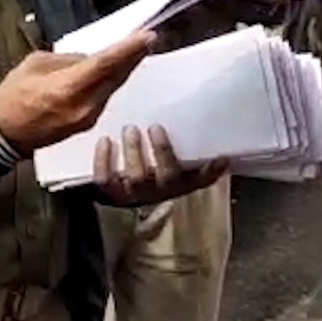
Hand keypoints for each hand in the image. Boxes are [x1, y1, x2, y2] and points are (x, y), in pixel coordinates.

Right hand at [0, 31, 155, 154]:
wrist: (3, 133)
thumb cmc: (12, 96)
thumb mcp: (34, 64)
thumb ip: (66, 60)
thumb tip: (88, 58)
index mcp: (67, 88)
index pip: (105, 64)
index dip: (128, 49)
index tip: (148, 36)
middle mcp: (84, 106)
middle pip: (116, 77)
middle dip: (133, 57)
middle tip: (148, 40)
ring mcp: (88, 118)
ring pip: (113, 88)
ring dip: (123, 70)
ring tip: (134, 51)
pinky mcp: (87, 124)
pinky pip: (104, 97)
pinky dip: (110, 82)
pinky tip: (113, 71)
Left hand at [93, 125, 226, 206]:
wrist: (115, 193)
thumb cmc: (149, 166)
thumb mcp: (171, 161)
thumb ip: (188, 152)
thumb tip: (215, 147)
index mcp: (179, 183)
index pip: (199, 181)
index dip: (210, 172)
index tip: (218, 157)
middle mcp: (158, 191)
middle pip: (166, 177)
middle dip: (162, 151)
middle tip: (154, 127)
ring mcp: (134, 193)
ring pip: (136, 178)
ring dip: (134, 151)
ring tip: (130, 129)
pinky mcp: (109, 191)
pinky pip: (105, 179)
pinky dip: (103, 160)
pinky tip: (104, 141)